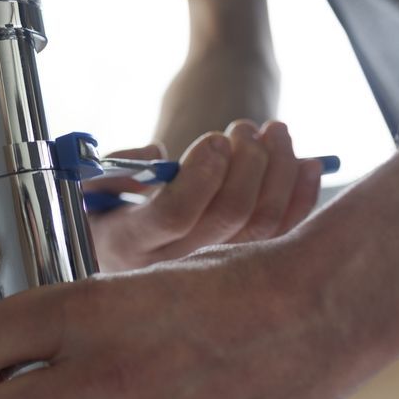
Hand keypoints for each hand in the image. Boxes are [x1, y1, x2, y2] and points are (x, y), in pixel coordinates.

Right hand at [87, 120, 323, 271]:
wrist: (122, 242)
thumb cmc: (108, 203)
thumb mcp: (93, 183)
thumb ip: (118, 165)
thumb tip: (160, 155)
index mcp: (128, 243)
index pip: (174, 215)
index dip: (201, 173)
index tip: (213, 139)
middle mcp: (171, 266)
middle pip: (228, 216)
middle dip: (246, 161)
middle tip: (244, 127)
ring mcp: (210, 270)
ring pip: (262, 224)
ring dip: (277, 169)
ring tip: (274, 132)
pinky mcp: (242, 267)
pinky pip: (282, 236)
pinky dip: (301, 196)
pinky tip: (306, 164)